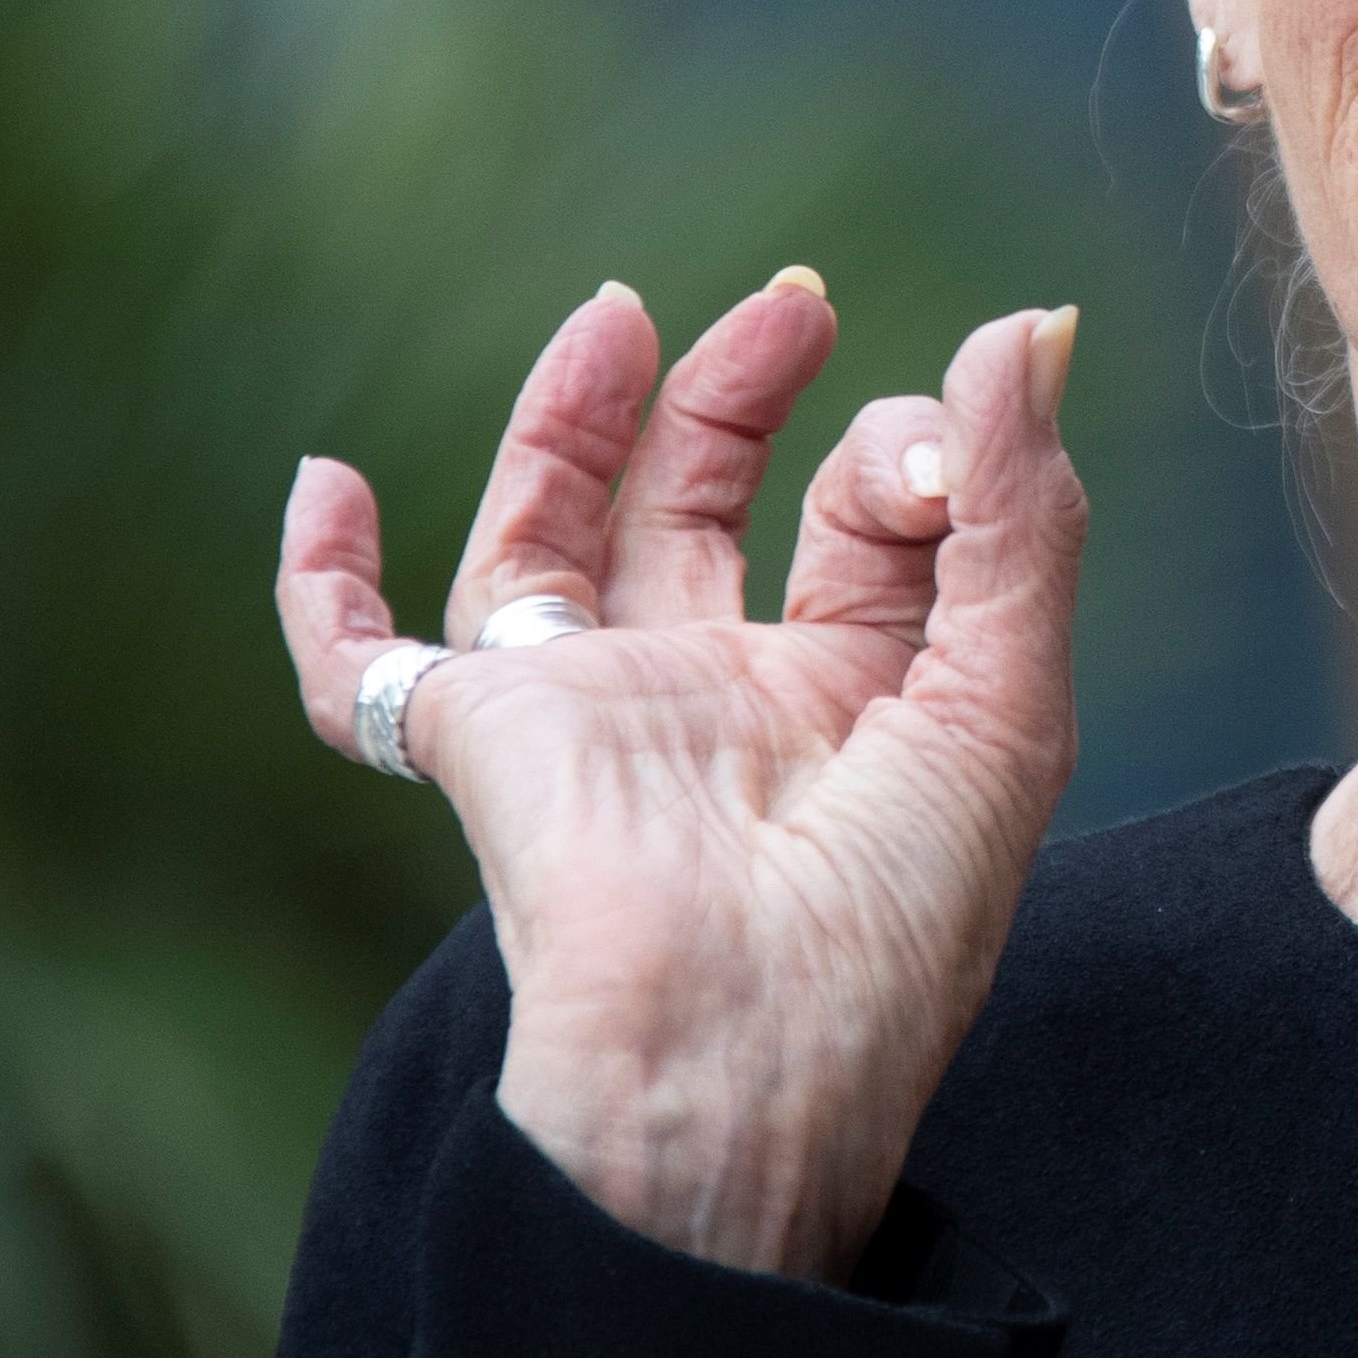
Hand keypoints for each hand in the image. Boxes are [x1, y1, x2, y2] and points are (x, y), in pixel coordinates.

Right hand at [272, 274, 1085, 1279]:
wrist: (743, 1055)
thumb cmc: (894, 921)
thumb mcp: (1008, 699)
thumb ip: (1023, 509)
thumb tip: (1036, 324)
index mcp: (855, 702)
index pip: (869, 528)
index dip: (909, 455)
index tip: (938, 459)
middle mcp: (717, 702)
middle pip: (702, 512)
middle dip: (739, 399)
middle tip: (794, 302)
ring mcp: (591, 719)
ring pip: (549, 543)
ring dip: (574, 425)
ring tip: (622, 312)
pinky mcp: (480, 743)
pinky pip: (361, 670)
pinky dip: (321, 584)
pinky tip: (323, 481)